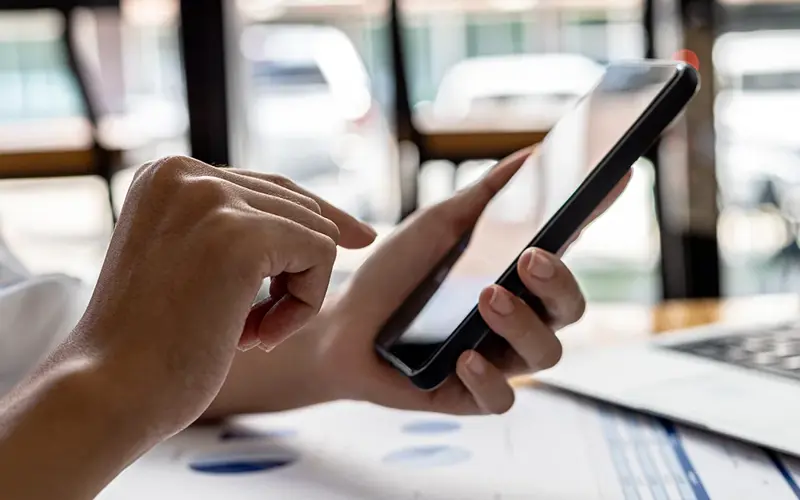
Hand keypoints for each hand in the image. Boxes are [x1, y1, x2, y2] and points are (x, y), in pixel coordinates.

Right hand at [64, 156, 375, 438]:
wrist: (109, 392)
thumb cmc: (148, 346)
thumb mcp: (186, 264)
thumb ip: (235, 230)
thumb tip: (332, 225)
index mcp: (165, 174)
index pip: (268, 187)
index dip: (314, 219)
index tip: (361, 238)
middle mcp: (185, 172)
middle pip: (298, 206)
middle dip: (294, 274)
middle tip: (251, 330)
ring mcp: (212, 199)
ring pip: (315, 231)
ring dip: (297, 295)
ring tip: (249, 334)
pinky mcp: (241, 235)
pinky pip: (322, 253)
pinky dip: (305, 304)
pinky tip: (259, 336)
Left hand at [310, 147, 629, 414]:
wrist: (340, 325)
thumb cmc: (394, 274)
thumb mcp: (437, 226)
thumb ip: (485, 196)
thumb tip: (533, 153)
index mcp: (515, 278)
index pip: (565, 252)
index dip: (593, 220)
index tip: (612, 180)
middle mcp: (517, 319)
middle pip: (570, 310)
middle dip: (559, 283)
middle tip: (529, 257)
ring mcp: (497, 359)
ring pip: (546, 354)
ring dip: (522, 325)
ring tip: (487, 298)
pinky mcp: (469, 396)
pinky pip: (501, 399)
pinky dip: (488, 379)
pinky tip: (463, 356)